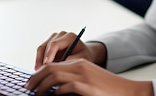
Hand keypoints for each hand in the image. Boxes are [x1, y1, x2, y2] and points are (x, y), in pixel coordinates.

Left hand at [25, 59, 152, 95]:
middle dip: (36, 78)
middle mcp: (80, 66)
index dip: (40, 72)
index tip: (32, 81)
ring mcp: (83, 76)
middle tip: (27, 87)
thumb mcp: (89, 80)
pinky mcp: (86, 87)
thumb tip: (55, 88)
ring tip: (35, 93)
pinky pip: (64, 88)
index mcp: (80, 63)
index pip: (53, 64)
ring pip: (54, 76)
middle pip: (50, 68)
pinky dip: (55, 93)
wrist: (128, 91)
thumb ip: (73, 80)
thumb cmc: (108, 89)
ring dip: (41, 85)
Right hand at [35, 31, 101, 68]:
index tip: (46, 65)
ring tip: (39, 72)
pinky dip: (39, 60)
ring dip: (39, 60)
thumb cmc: (84, 56)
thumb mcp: (81, 59)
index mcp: (70, 37)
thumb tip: (58, 66)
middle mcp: (61, 35)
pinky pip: (41, 51)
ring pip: (42, 48)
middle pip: (47, 46)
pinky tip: (40, 70)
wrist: (84, 53)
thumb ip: (70, 61)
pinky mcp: (49, 42)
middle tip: (40, 72)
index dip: (49, 54)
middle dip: (43, 59)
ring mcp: (54, 38)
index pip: (55, 44)